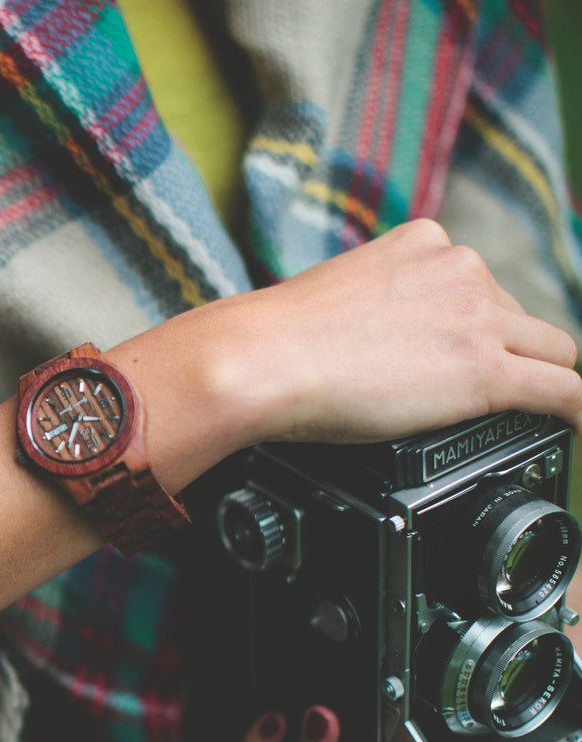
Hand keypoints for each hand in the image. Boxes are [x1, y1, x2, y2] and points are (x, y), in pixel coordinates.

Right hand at [113, 218, 581, 494]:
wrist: (263, 359)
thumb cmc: (280, 339)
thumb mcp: (340, 293)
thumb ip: (377, 304)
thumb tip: (376, 341)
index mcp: (425, 243)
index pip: (479, 285)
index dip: (473, 327)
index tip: (455, 354)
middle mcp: (461, 269)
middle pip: (521, 317)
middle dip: (506, 354)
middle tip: (466, 397)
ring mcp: (479, 319)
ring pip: (552, 352)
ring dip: (539, 382)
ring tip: (528, 415)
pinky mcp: (485, 371)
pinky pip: (565, 391)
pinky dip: (577, 410)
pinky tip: (575, 425)